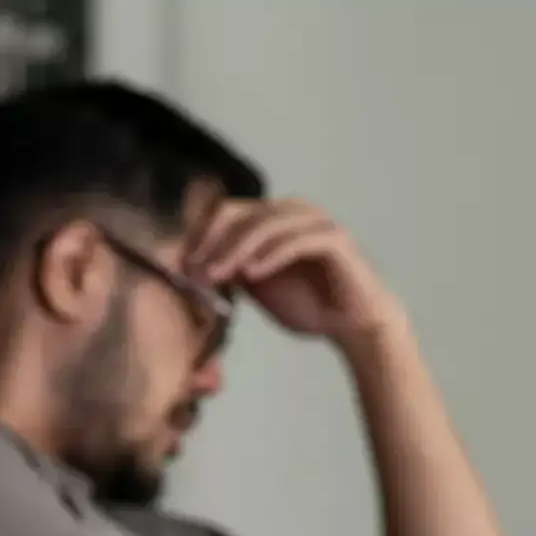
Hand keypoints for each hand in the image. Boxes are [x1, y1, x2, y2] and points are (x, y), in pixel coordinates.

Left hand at [185, 198, 402, 346]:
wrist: (351, 324)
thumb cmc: (307, 303)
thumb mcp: (256, 286)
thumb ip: (230, 270)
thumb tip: (193, 267)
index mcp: (272, 217)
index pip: (227, 212)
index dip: (202, 235)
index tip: (184, 264)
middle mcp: (292, 211)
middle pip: (242, 212)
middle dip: (215, 242)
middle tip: (196, 269)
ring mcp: (315, 221)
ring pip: (267, 223)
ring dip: (237, 248)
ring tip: (217, 275)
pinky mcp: (335, 239)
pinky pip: (297, 240)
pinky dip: (271, 255)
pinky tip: (251, 274)